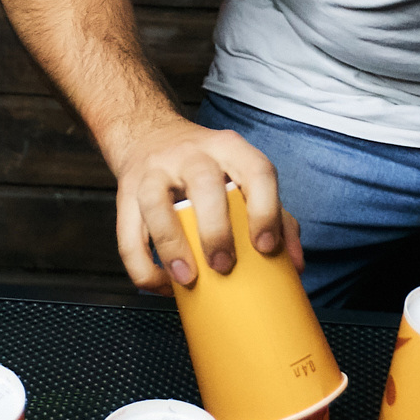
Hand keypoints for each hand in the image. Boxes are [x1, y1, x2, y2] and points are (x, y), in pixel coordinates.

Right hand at [114, 113, 303, 295]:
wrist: (149, 135)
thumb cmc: (208, 169)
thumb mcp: (242, 176)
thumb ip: (274, 215)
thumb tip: (294, 265)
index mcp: (230, 149)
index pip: (255, 171)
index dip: (265, 209)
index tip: (266, 247)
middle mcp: (192, 154)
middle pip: (205, 184)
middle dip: (216, 230)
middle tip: (225, 266)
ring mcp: (154, 170)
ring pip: (156, 203)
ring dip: (171, 245)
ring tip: (186, 279)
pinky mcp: (125, 193)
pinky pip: (127, 233)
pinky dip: (142, 264)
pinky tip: (161, 284)